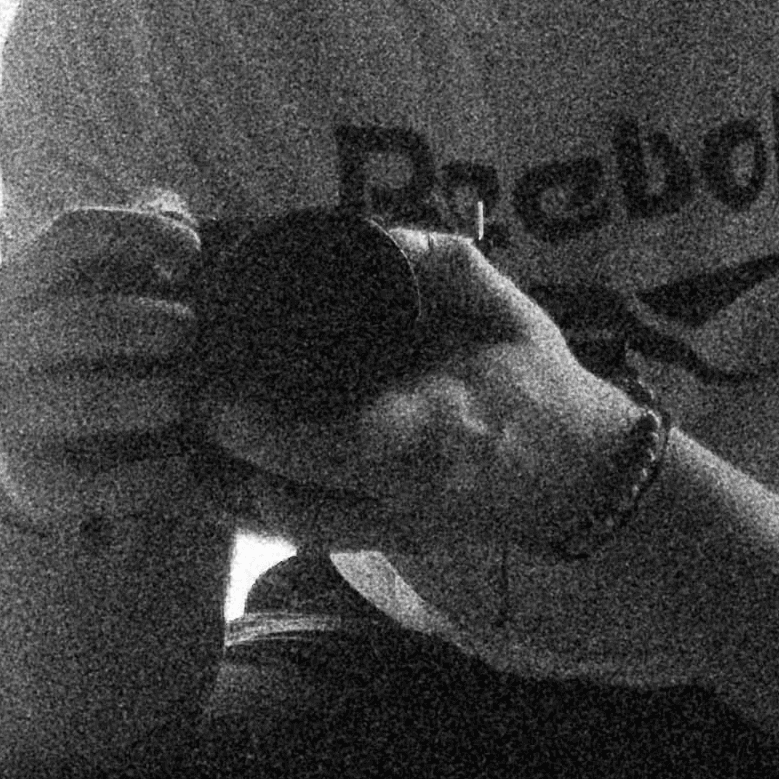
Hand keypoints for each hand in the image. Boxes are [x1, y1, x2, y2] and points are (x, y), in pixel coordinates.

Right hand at [0, 196, 207, 540]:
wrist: (61, 453)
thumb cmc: (102, 348)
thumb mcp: (116, 282)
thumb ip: (146, 235)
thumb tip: (172, 212)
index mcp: (21, 283)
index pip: (70, 233)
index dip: (137, 232)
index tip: (192, 254)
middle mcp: (4, 344)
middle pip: (77, 320)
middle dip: (146, 324)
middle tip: (191, 332)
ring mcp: (13, 413)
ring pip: (80, 400)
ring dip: (147, 397)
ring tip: (185, 399)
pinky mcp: (39, 478)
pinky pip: (94, 479)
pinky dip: (147, 476)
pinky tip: (180, 468)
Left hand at [196, 225, 649, 557]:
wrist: (584, 475)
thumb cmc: (543, 387)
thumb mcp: (510, 312)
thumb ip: (450, 265)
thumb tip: (383, 234)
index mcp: (431, 427)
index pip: (326, 445)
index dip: (257, 431)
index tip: (216, 396)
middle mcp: (407, 490)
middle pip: (289, 500)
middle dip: (226, 464)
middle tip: (193, 411)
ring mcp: (399, 527)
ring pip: (293, 530)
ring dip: (236, 495)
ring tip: (197, 448)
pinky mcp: (395, 544)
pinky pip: (313, 539)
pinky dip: (268, 514)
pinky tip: (233, 482)